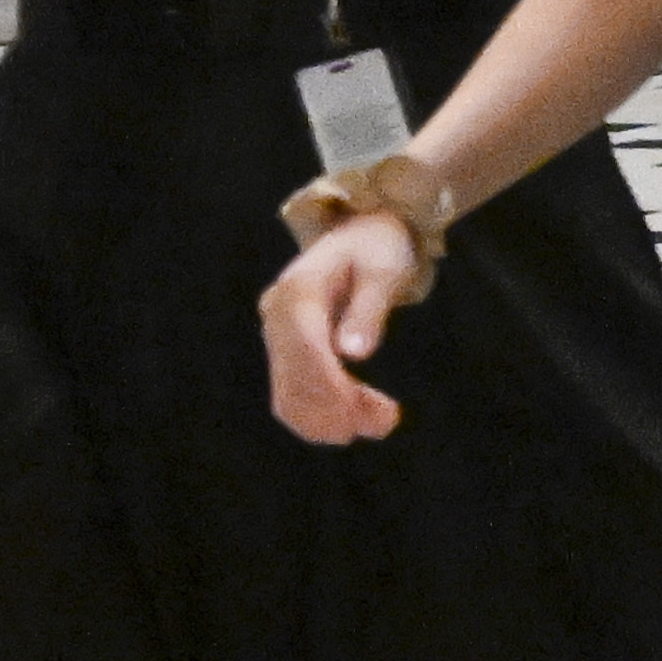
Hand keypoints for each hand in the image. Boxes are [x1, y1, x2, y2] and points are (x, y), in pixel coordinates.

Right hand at [258, 205, 428, 442]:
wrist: (361, 235)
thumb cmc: (378, 248)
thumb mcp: (384, 271)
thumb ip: (369, 309)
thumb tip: (354, 355)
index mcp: (298, 291)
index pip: (305, 348)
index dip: (329, 385)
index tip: (359, 414)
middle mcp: (277, 313)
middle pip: (294, 375)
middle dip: (334, 408)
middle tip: (383, 426)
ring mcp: (276, 332)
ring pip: (289, 390)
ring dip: (328, 417)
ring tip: (379, 425)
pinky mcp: (285, 348)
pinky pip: (292, 389)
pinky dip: (320, 411)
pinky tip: (355, 420)